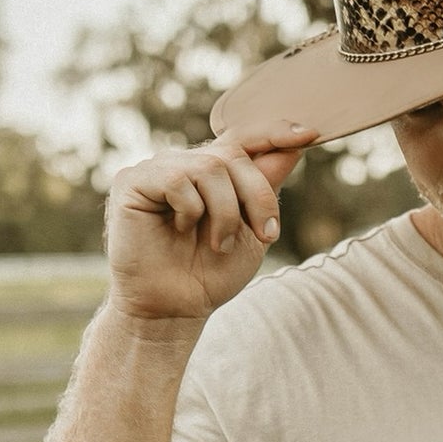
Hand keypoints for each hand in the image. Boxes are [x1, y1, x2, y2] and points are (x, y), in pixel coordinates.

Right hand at [106, 123, 319, 322]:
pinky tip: (179, 230)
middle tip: (266, 235)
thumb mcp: (253, 230)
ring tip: (219, 244)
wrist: (176, 308)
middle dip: (258, 196)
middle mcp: (186, 164)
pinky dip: (190, 210)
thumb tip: (296, 145)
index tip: (310, 134)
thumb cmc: (211, 274)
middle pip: (234, 155)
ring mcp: (157, 169)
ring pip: (209, 166)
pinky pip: (176, 179)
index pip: (245, 140)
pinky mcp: (132, 181)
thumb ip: (266, 188)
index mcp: (214, 173)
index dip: (276, 132)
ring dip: (225, 212)